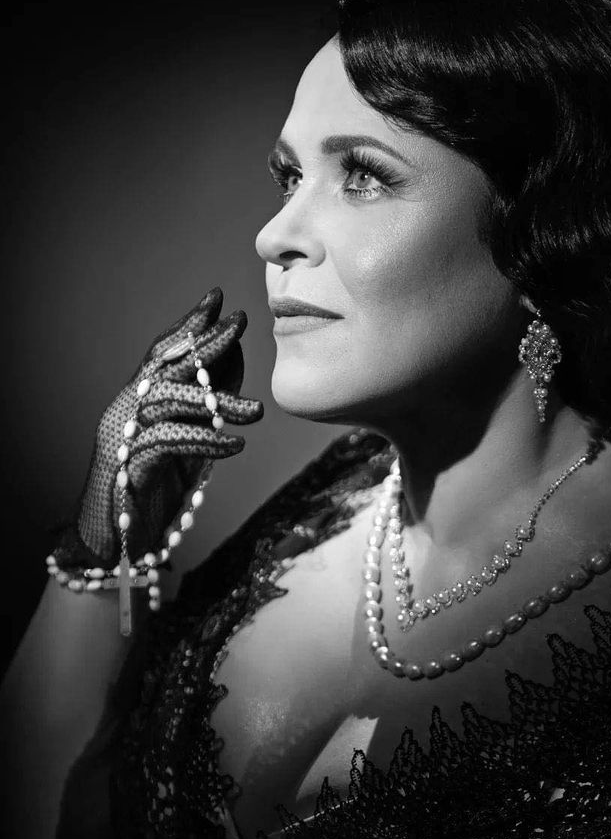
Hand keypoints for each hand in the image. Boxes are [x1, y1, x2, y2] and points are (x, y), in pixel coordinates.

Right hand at [70, 287, 263, 564]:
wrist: (123, 539)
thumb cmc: (160, 485)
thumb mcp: (192, 437)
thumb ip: (208, 402)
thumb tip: (234, 360)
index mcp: (141, 399)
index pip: (163, 352)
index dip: (189, 324)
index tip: (218, 299)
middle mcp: (127, 409)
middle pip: (164, 365)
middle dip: (203, 342)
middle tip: (240, 323)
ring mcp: (124, 436)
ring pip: (168, 401)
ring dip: (217, 403)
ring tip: (258, 413)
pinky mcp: (129, 466)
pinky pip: (168, 442)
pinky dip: (205, 441)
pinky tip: (234, 446)